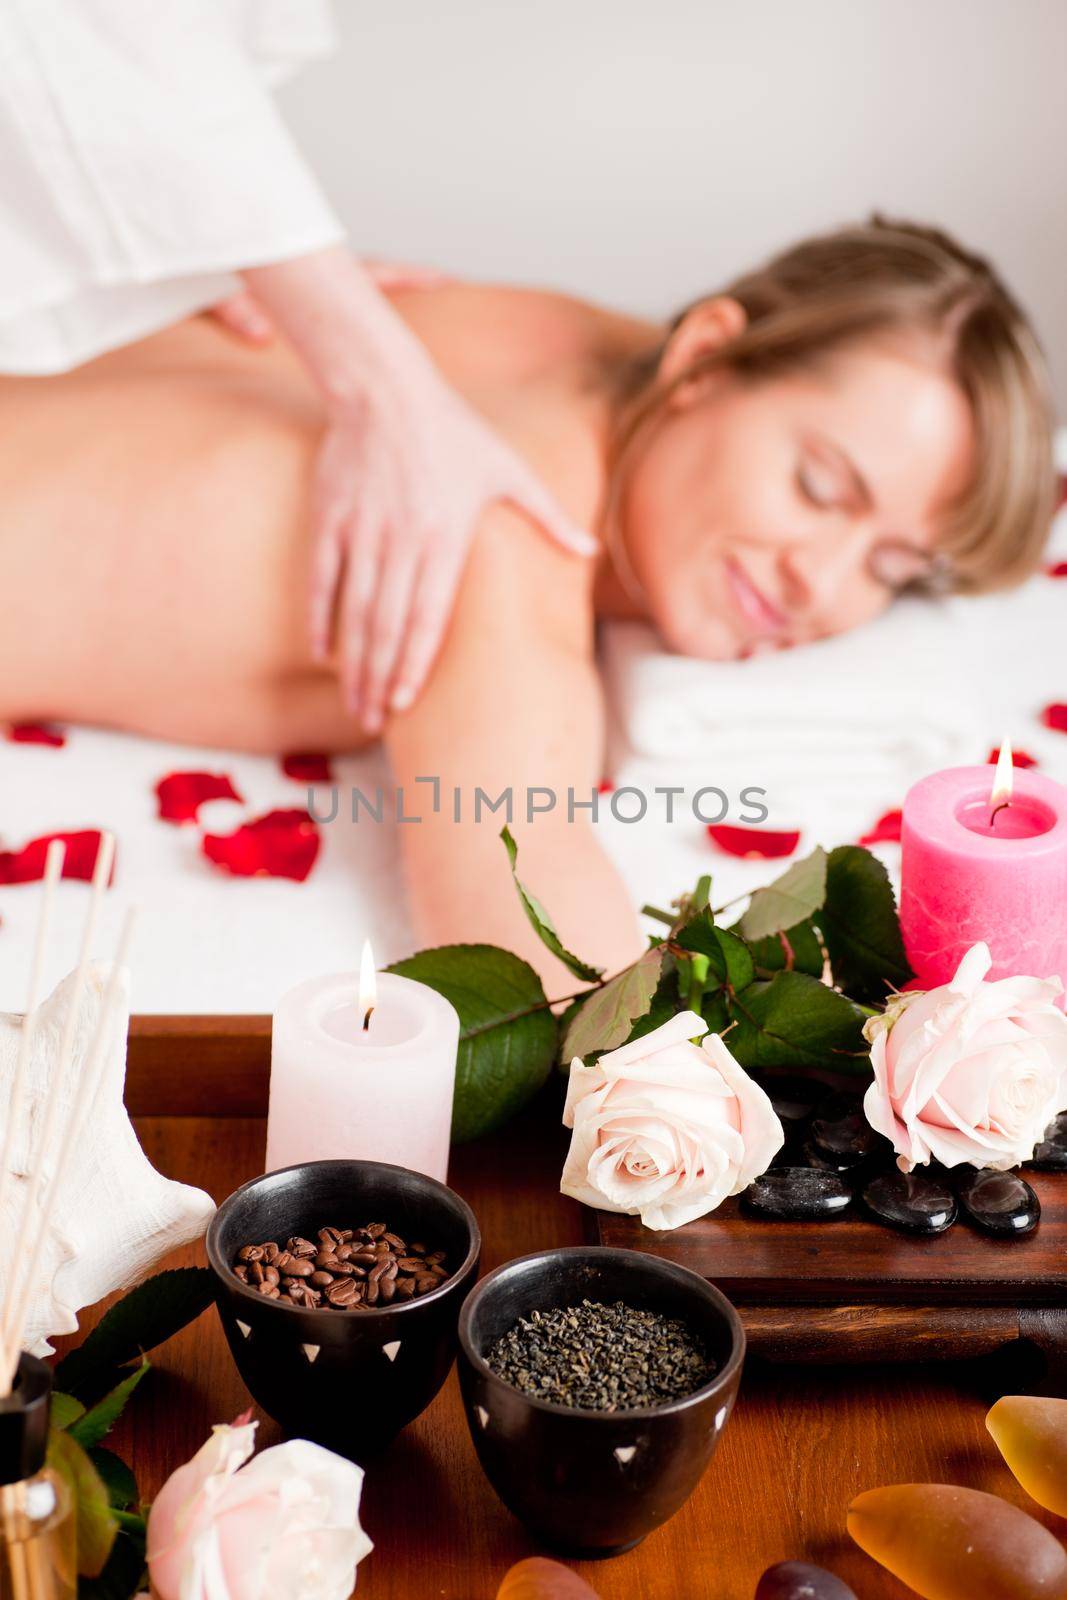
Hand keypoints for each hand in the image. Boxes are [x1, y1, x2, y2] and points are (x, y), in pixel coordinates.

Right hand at [240, 246, 596, 731]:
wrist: (386, 388)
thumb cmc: (454, 430)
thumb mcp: (509, 470)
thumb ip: (549, 517)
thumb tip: (591, 551)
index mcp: (448, 538)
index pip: (430, 617)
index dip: (415, 664)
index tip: (406, 703)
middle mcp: (404, 540)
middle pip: (389, 627)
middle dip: (380, 679)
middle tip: (375, 720)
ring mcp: (363, 532)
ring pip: (356, 612)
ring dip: (353, 663)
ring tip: (354, 702)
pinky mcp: (331, 519)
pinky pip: (323, 580)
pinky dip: (322, 619)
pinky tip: (324, 653)